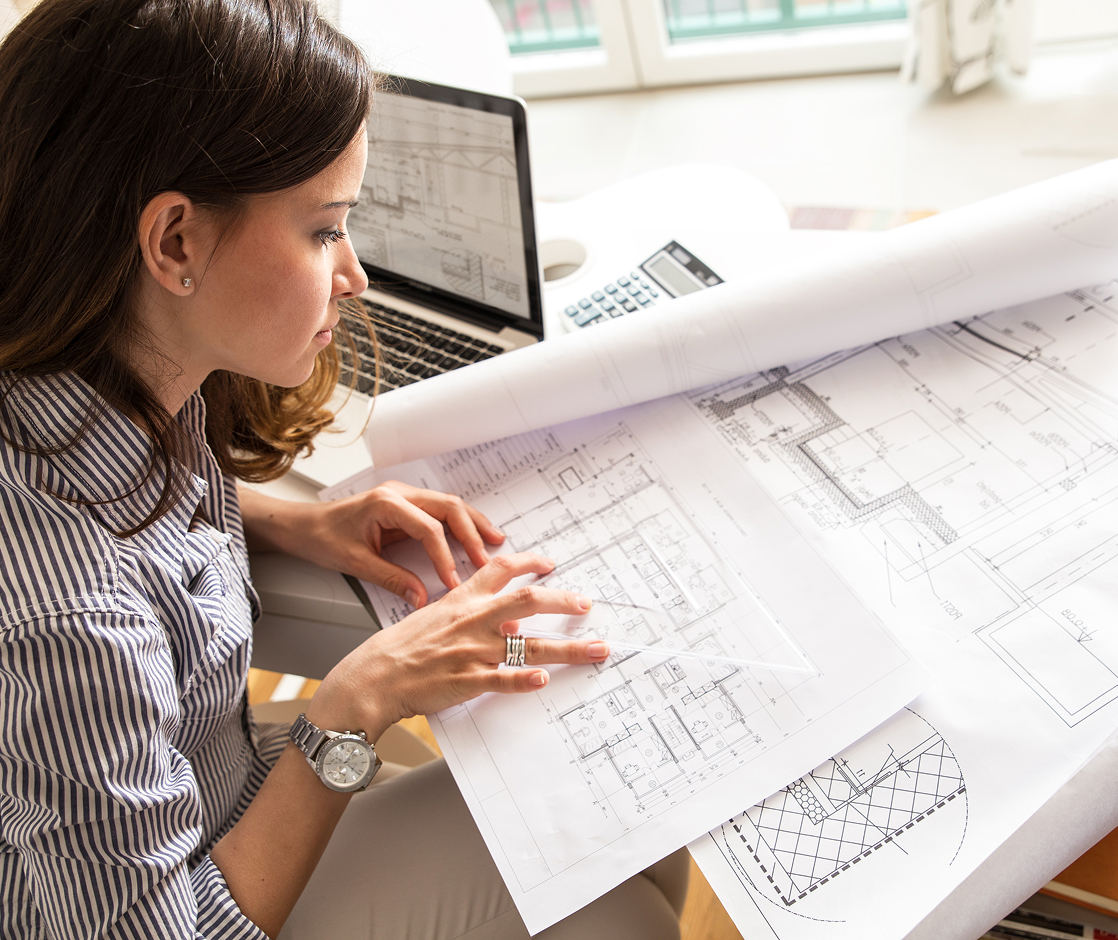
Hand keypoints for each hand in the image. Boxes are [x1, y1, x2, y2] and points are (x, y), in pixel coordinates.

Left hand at [239, 483, 504, 606]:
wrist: (301, 525)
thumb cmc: (321, 539)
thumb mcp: (356, 563)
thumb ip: (392, 580)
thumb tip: (422, 599)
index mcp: (386, 504)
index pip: (429, 529)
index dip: (445, 557)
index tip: (454, 581)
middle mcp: (399, 494)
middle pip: (449, 508)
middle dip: (471, 533)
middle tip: (487, 559)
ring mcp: (404, 496)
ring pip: (449, 505)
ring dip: (472, 524)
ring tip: (495, 542)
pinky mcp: (405, 504)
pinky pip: (439, 511)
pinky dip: (459, 524)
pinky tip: (473, 536)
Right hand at [306, 553, 609, 739]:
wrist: (373, 677)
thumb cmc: (398, 650)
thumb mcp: (432, 617)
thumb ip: (467, 613)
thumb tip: (503, 619)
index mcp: (462, 601)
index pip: (501, 570)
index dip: (530, 563)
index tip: (551, 563)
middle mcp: (473, 622)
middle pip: (529, 602)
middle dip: (565, 601)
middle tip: (588, 604)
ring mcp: (473, 652)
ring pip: (529, 646)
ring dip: (568, 648)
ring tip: (597, 649)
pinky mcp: (468, 681)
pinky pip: (502, 679)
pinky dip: (524, 681)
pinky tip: (543, 681)